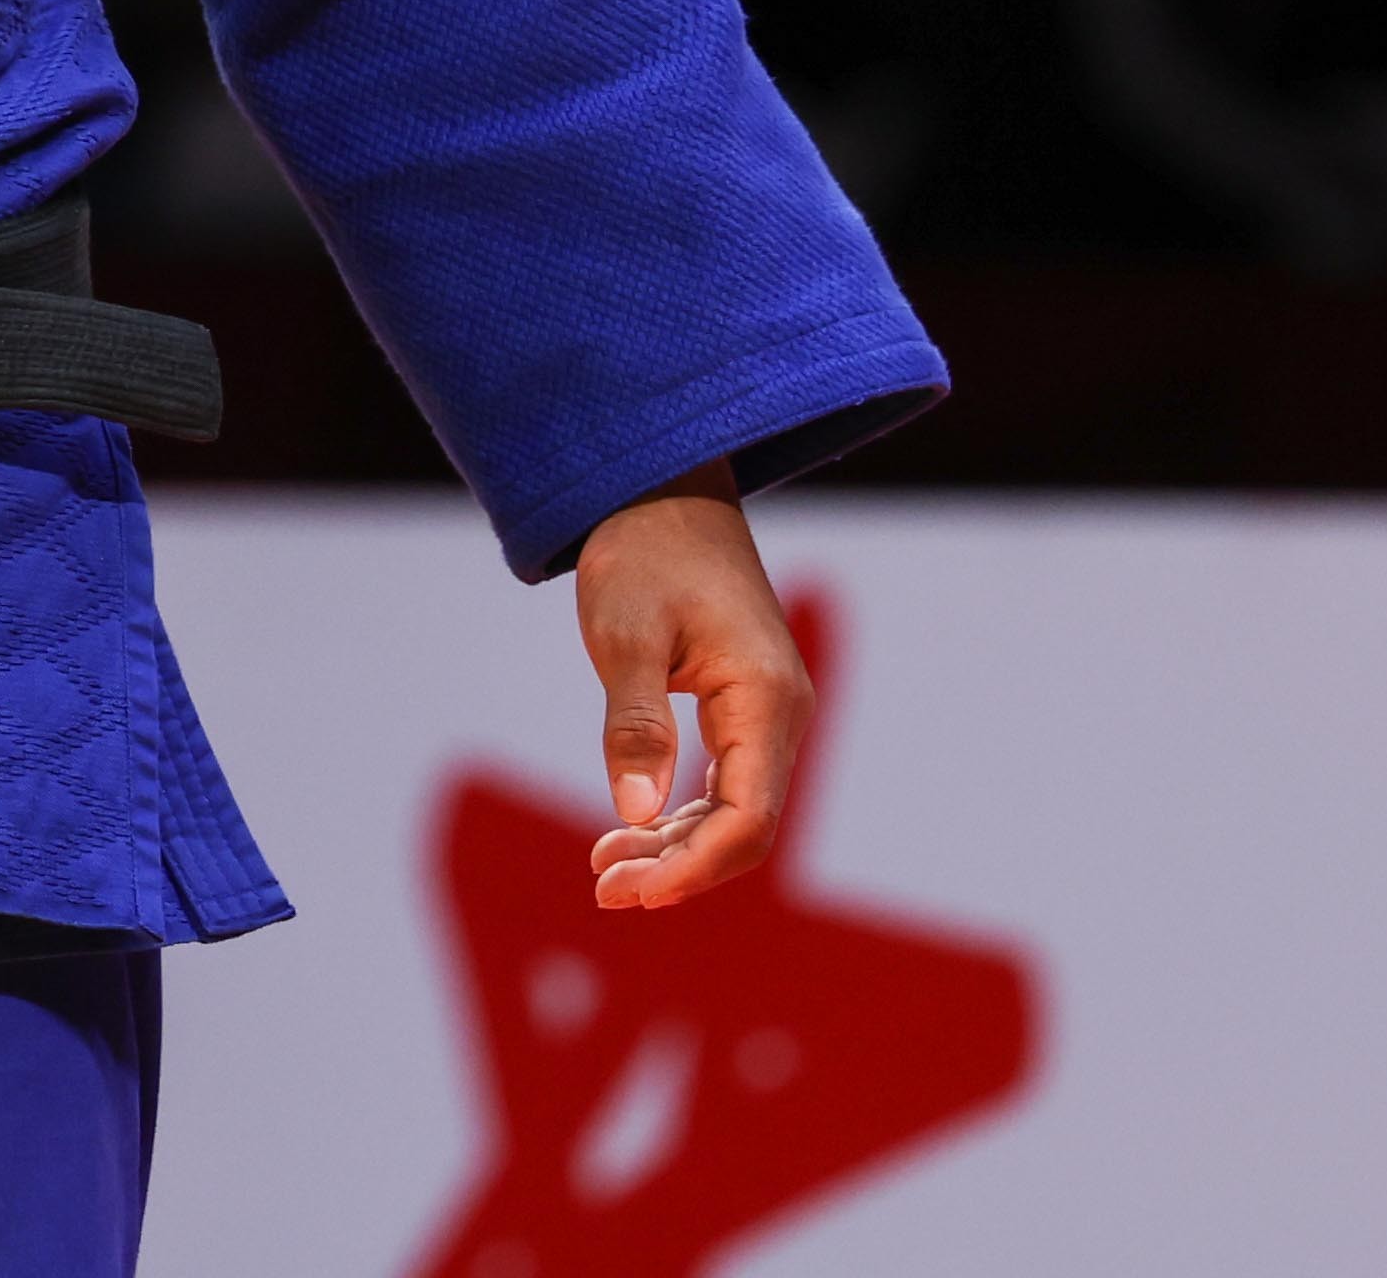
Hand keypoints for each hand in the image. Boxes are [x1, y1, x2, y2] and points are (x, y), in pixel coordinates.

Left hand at [575, 464, 810, 910]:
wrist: (661, 491)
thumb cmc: (643, 554)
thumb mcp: (625, 636)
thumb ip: (635, 725)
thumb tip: (635, 815)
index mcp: (764, 698)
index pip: (748, 818)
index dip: (694, 869)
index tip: (634, 894)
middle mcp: (781, 713)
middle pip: (746, 828)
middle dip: (680, 869)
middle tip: (606, 891)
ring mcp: (767, 712)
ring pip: (734, 812)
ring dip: (675, 850)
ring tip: (604, 871)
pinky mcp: (743, 708)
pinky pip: (724, 784)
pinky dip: (679, 817)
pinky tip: (628, 834)